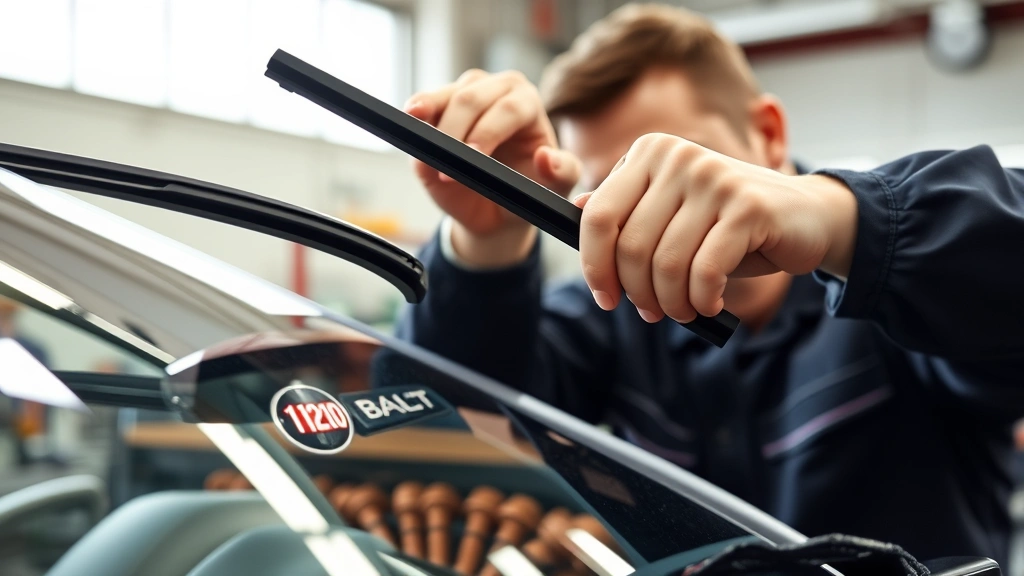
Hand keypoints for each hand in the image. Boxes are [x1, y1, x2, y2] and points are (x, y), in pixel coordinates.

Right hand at [405, 69, 580, 265]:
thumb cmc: (527, 193)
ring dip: (434, 118)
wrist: (495, 208)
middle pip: (472, 98)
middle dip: (457, 131)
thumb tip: (545, 156)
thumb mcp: (552, 192)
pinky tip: (410, 117)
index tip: (474, 157)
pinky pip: (424, 104)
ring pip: (446, 95)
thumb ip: (561, 174)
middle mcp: (496, 89)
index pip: (509, 108)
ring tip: (426, 139)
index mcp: (527, 103)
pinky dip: (417, 111)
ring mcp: (464, 94)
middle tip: (447, 167)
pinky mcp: (437, 107)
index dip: (489, 131)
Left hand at [575, 133, 856, 322]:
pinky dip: (702, 299)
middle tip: (653, 313)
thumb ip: (628, 212)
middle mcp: (678, 157)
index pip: (597, 216)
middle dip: (637, 293)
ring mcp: (713, 178)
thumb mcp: (672, 215)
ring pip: (666, 264)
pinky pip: (704, 271)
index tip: (606, 298)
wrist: (806, 216)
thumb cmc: (728, 223)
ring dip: (672, 302)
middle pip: (630, 246)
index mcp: (650, 153)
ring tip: (684, 310)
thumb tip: (576, 210)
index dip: (594, 265)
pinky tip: (711, 303)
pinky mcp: (747, 206)